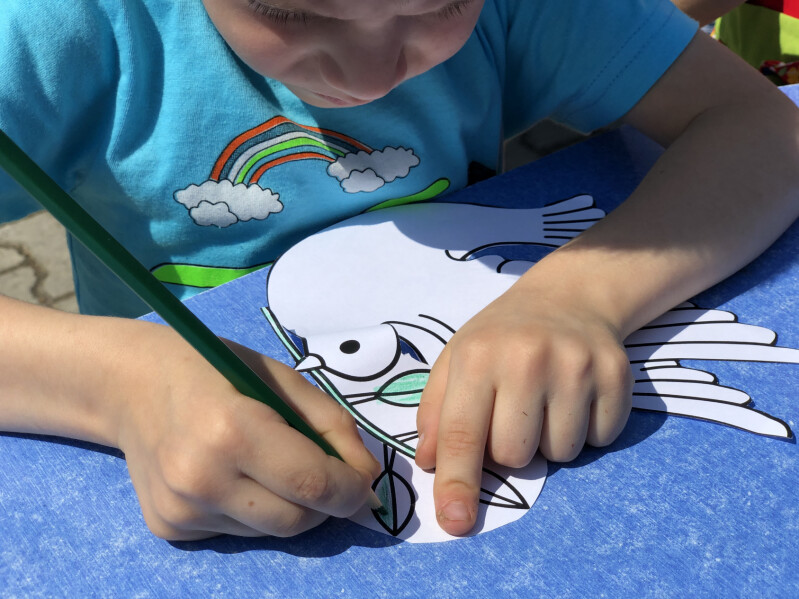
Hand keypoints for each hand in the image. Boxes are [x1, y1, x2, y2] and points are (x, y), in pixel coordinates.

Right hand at [111, 322, 379, 539]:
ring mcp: (180, 510)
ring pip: (269, 532)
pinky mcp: (168, 529)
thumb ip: (331, 424)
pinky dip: (251, 511)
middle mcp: (202, 478)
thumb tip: (367, 475)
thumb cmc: (212, 369)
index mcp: (233, 430)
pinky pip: (236, 533)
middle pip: (296, 520)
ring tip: (268, 464)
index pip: (313, 483)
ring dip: (288, 506)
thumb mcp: (280, 378)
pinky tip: (231, 475)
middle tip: (324, 472)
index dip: (351, 490)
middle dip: (326, 503)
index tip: (363, 483)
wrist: (129, 386)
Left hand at [414, 279, 632, 535]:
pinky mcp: (616, 375)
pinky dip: (586, 430)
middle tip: (513, 412)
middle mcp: (528, 359)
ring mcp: (576, 366)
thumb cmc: (502, 336)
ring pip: (559, 454)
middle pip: (514, 456)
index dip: (457, 482)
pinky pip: (598, 441)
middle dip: (509, 449)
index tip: (455, 523)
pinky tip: (576, 396)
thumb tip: (429, 463)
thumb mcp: (456, 360)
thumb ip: (436, 411)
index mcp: (478, 356)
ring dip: (549, 440)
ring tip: (546, 400)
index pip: (463, 433)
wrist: (568, 296)